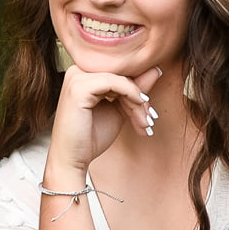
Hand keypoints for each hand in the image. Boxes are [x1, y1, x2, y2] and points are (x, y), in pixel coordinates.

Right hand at [46, 64, 162, 176]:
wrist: (72, 159)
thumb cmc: (91, 137)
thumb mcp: (119, 110)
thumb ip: (134, 90)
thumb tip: (156, 70)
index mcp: (84, 74)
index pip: (119, 72)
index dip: (138, 89)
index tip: (149, 112)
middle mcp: (77, 71)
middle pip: (120, 74)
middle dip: (140, 96)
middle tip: (149, 119)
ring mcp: (75, 78)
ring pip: (119, 78)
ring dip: (137, 100)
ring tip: (143, 121)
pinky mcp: (78, 88)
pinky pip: (113, 82)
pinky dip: (130, 94)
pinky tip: (136, 110)